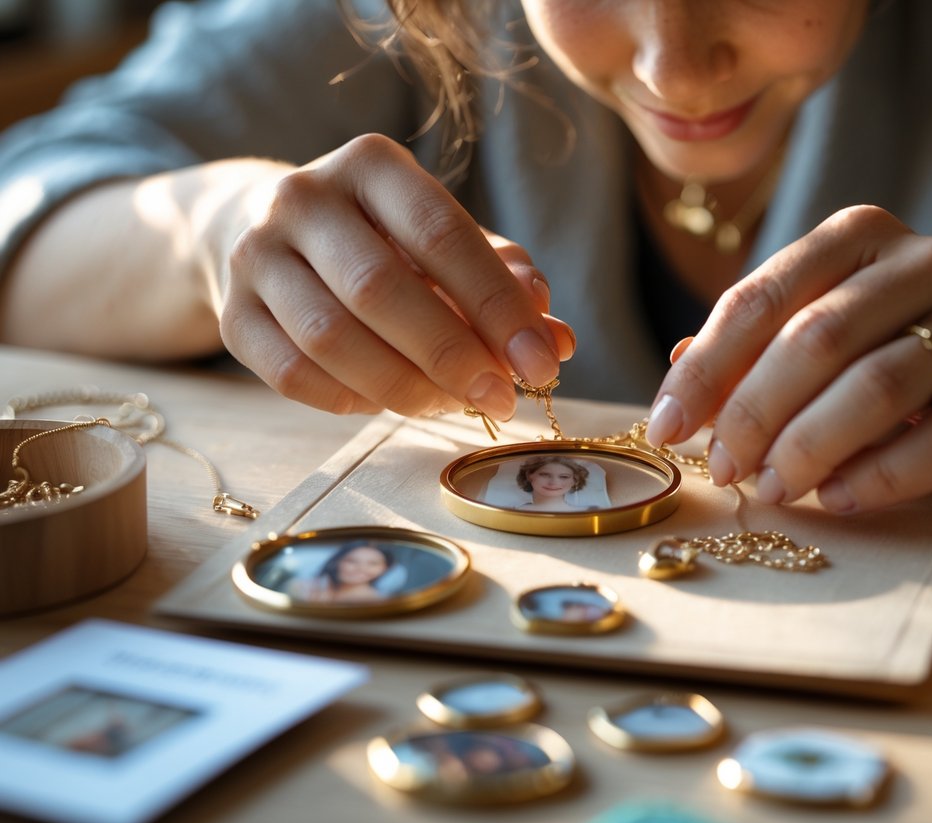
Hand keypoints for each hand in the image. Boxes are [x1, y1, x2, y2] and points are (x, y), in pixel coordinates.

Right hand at [215, 134, 573, 417]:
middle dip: (452, 356)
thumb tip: (556, 340)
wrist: (264, 232)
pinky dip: (352, 401)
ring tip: (452, 404)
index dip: (497, 306)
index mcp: (371, 165)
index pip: (441, 235)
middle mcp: (303, 198)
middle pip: (381, 290)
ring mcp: (255, 256)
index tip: (541, 362)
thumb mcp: (446, 240)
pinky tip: (388, 401)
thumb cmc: (382, 241)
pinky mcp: (231, 314)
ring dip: (405, 388)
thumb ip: (504, 281)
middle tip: (501, 399)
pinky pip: (294, 376)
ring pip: (332, 340)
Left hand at [645, 205, 931, 513]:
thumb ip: (755, 345)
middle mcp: (925, 263)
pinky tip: (839, 499)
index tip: (667, 428)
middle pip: (817, 340)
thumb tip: (676, 369)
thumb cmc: (898, 343)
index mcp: (859, 236)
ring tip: (775, 488)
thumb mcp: (826, 325)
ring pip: (880, 387)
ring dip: (810, 448)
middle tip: (725, 470)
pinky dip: (883, 476)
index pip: (761, 297)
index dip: (705, 368)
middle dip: (754, 414)